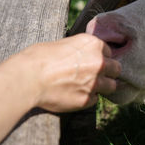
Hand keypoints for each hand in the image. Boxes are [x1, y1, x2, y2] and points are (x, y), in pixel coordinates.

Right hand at [0, 33, 120, 112]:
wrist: (28, 78)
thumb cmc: (39, 58)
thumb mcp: (62, 44)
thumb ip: (79, 50)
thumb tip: (82, 55)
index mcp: (93, 44)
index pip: (108, 51)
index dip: (100, 56)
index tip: (93, 61)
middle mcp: (99, 62)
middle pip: (116, 68)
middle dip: (108, 72)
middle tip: (96, 75)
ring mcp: (95, 83)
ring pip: (111, 86)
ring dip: (103, 86)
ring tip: (88, 86)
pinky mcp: (87, 100)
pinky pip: (95, 100)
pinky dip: (89, 98)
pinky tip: (76, 95)